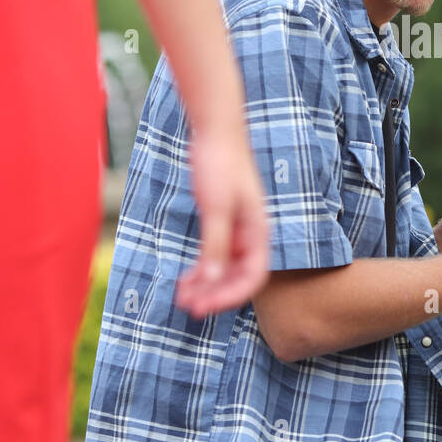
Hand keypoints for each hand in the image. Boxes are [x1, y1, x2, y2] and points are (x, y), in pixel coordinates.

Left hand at [175, 123, 269, 316]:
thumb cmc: (220, 165)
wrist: (215, 133)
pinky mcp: (222, 223)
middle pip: (238, 278)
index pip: (253, 277)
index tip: (205, 307)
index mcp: (258, 233)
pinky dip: (201, 271)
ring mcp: (237, 230)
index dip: (230, 297)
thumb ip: (216, 245)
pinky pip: (214, 256)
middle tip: (189, 307)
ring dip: (206, 286)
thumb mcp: (216, 209)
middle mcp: (251, 236)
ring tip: (182, 297)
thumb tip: (213, 280)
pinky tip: (185, 279)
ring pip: (225, 270)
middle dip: (215, 295)